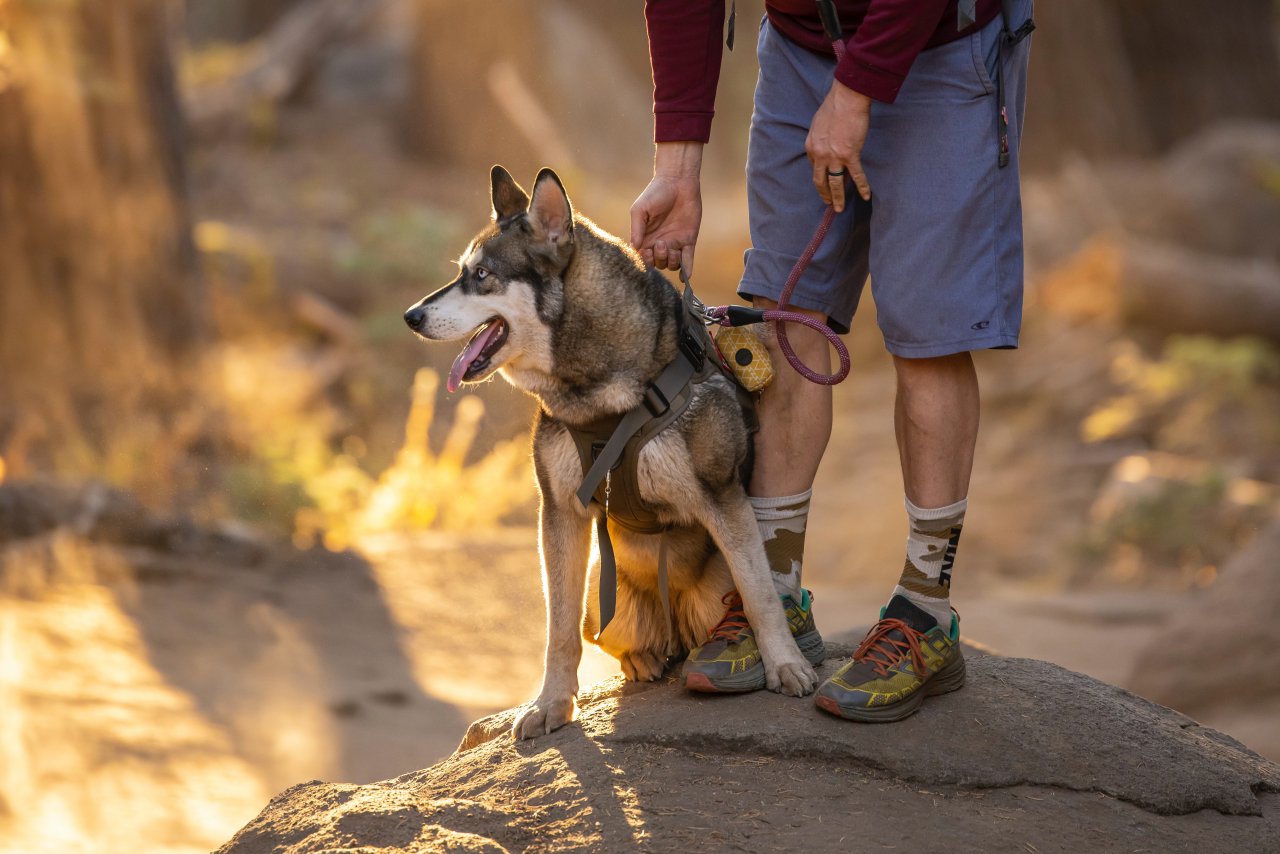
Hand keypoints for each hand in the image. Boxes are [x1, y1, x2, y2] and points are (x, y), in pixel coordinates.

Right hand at [630, 141, 703, 275]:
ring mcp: (674, 243)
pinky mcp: (688, 240)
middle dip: (658, 259)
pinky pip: (688, 261)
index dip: (645, 260)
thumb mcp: (640, 209)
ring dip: (671, 261)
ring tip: (671, 247)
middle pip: (658, 264)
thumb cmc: (655, 193)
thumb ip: (636, 229)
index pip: (643, 258)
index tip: (646, 252)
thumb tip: (635, 248)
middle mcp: (659, 243)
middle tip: (660, 243)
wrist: (678, 182)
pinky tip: (686, 278)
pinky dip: (687, 271)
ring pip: (672, 265)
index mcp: (645, 238)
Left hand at [805, 80, 872, 211]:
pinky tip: (866, 196)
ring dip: (837, 198)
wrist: (847, 99)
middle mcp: (820, 155)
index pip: (814, 166)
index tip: (825, 181)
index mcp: (811, 146)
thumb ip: (820, 137)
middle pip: (820, 180)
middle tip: (828, 203)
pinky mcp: (850, 155)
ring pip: (834, 183)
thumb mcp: (819, 124)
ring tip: (839, 208)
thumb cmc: (834, 106)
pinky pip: (856, 176)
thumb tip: (825, 143)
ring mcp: (834, 157)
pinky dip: (861, 187)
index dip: (820, 175)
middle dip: (824, 193)